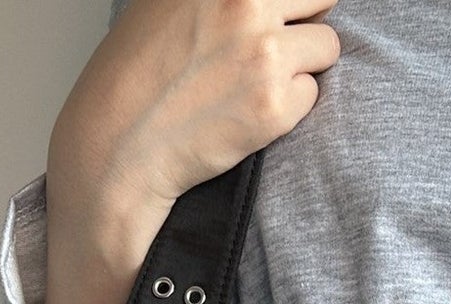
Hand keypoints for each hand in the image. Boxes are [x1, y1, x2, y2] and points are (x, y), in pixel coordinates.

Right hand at [41, 0, 341, 303]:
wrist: (123, 141)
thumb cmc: (138, 73)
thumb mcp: (168, 2)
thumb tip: (263, 3)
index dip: (292, 1)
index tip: (286, 14)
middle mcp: (245, 2)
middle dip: (305, 22)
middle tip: (278, 46)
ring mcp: (264, 54)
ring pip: (327, 45)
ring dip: (304, 63)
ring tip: (263, 80)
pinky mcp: (276, 105)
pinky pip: (313, 92)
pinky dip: (293, 104)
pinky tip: (254, 110)